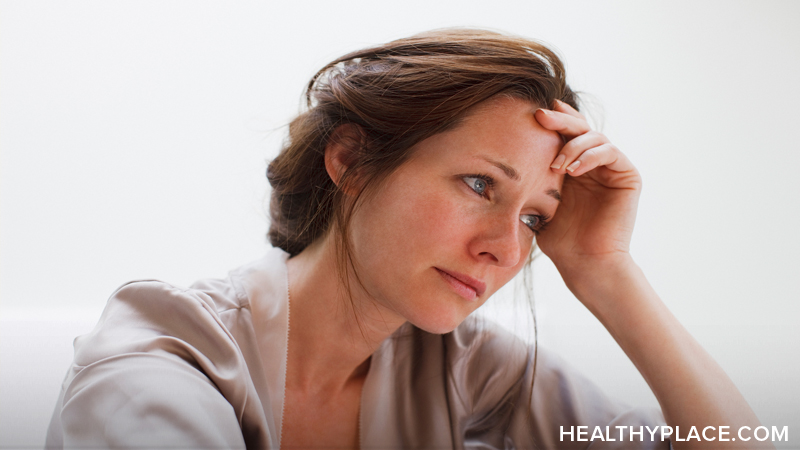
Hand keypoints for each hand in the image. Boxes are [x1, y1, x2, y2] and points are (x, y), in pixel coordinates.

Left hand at [533, 100, 640, 275]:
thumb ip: (530, 178)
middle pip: (580, 128)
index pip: (564, 134)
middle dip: (560, 120)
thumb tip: (501, 157)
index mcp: (573, 167)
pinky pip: (610, 152)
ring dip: (572, 145)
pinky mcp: (627, 176)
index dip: (552, 120)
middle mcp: (593, 164)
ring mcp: (611, 169)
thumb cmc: (559, 240)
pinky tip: (572, 169)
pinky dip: (590, 155)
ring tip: (556, 165)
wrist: (584, 263)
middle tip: (540, 116)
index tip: (531, 112)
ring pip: (595, 136)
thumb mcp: (537, 202)